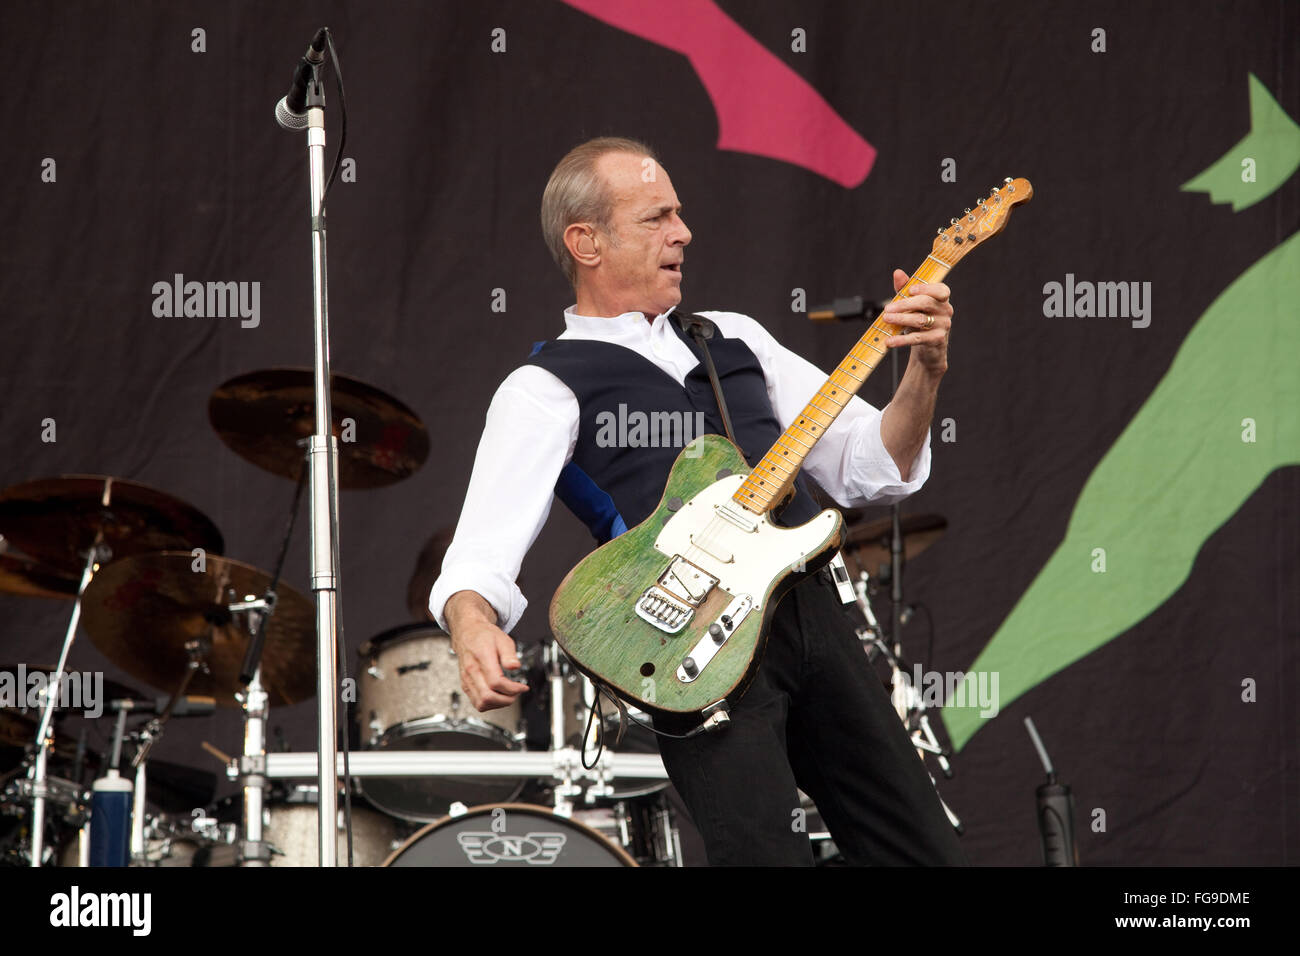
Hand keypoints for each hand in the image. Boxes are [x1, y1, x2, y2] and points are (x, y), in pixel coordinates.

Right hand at [444, 590, 528, 710]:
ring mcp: (467, 679)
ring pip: (481, 704)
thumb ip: (509, 654)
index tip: (522, 687)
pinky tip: (498, 696)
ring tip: (509, 695)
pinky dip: (489, 704)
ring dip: (498, 704)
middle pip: (488, 697)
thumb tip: (515, 666)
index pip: (496, 682)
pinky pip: (476, 702)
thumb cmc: (484, 635)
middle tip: (516, 693)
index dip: (512, 689)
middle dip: (506, 699)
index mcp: (481, 658)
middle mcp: (471, 671)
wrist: (468, 632)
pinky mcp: (465, 685)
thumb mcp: (502, 638)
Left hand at [883, 268, 951, 375]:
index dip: (925, 288)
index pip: (940, 290)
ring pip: (920, 320)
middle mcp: (946, 310)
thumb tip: (898, 273)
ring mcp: (943, 325)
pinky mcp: (936, 340)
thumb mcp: (912, 303)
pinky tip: (889, 341)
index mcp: (942, 297)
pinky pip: (917, 338)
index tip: (909, 290)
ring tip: (886, 319)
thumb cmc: (919, 318)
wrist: (928, 346)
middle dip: (904, 305)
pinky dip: (901, 340)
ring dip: (900, 319)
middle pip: (926, 303)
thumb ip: (905, 288)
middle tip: (887, 309)